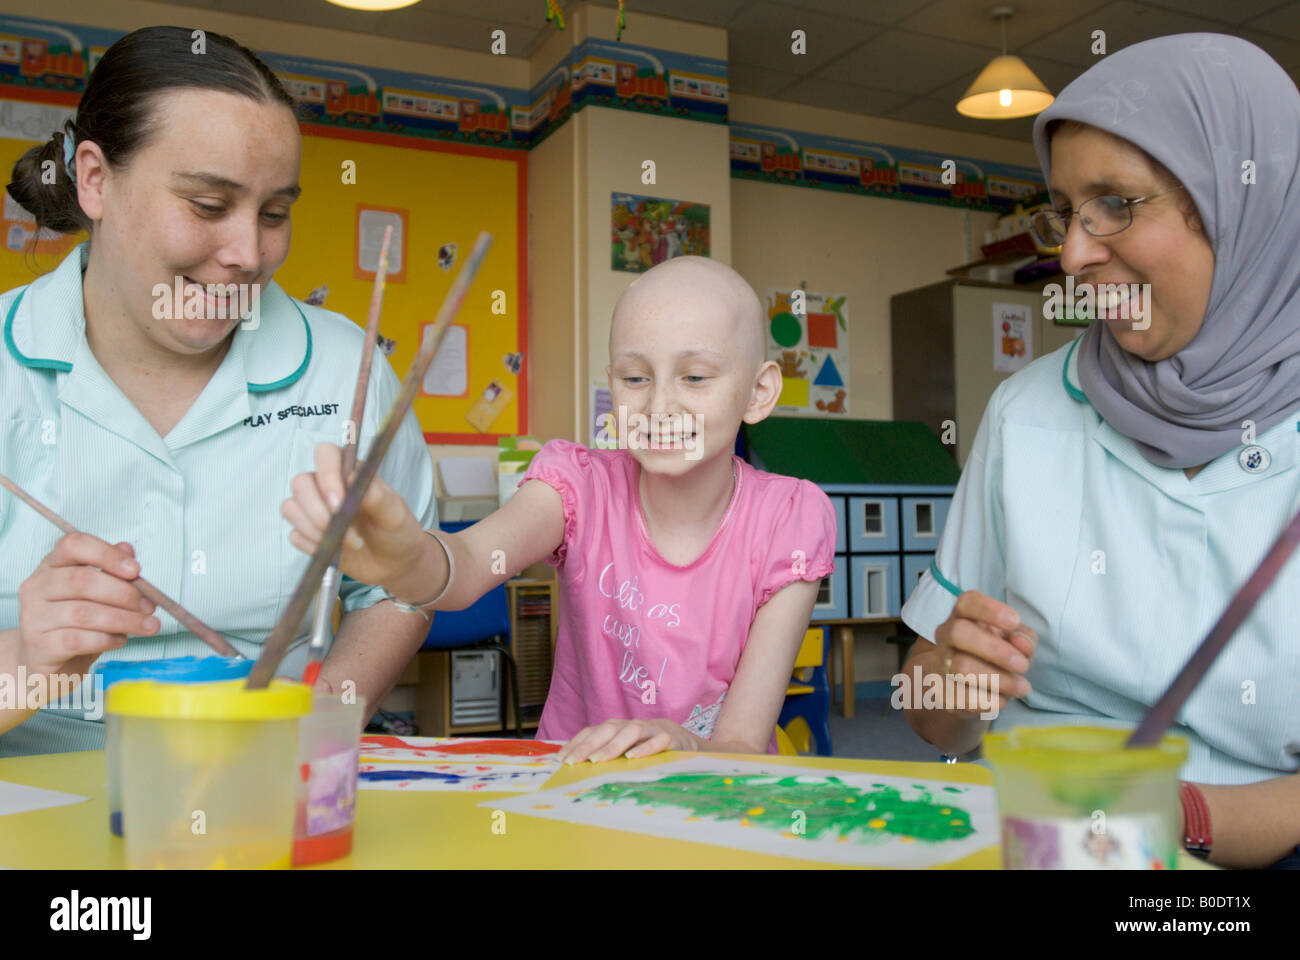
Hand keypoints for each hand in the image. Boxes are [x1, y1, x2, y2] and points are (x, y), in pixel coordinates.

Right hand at [16, 534, 159, 694]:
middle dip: (124, 593)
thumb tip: (128, 549)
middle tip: (150, 606)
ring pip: (83, 613)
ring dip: (124, 619)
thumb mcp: (97, 596)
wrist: (50, 666)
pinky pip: (78, 639)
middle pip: (82, 580)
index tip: (136, 570)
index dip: (107, 554)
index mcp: (52, 565)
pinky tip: (121, 640)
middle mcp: (37, 587)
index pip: (73, 545)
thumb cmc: (78, 625)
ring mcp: (33, 617)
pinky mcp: (38, 646)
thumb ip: (111, 572)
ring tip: (148, 626)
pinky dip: (107, 639)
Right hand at [281, 442, 425, 588]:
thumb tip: (351, 478)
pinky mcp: (307, 533)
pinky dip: (313, 546)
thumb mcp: (395, 514)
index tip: (339, 503)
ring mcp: (313, 509)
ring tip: (348, 543)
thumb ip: (377, 496)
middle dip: (318, 511)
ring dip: (316, 530)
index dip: (327, 475)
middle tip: (345, 530)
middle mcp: (326, 485)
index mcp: (349, 471)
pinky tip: (336, 552)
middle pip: (300, 483)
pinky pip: (295, 535)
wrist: (394, 562)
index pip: (325, 454)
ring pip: (291, 508)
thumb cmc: (397, 530)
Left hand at [556, 718, 699, 763]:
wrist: (683, 740)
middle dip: (588, 744)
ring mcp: (651, 730)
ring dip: (612, 745)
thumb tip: (574, 768)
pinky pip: (657, 740)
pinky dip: (645, 748)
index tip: (561, 760)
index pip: (593, 731)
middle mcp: (631, 726)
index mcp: (617, 728)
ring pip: (630, 732)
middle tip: (573, 761)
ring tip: (597, 760)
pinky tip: (632, 758)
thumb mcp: (624, 751)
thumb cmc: (646, 748)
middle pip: (607, 729)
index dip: (576, 743)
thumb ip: (605, 755)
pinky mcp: (670, 738)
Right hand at [931, 590, 1036, 717]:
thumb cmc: (995, 656)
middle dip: (994, 649)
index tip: (1014, 621)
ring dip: (1000, 680)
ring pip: (961, 668)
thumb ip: (1023, 638)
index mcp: (963, 616)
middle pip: (958, 632)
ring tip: (1022, 686)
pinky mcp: (943, 693)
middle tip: (1022, 665)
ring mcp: (940, 664)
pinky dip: (992, 700)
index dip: (990, 610)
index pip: (967, 603)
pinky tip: (1004, 699)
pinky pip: (965, 698)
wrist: (966, 687)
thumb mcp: (1015, 642)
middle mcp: (946, 636)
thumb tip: (1021, 644)